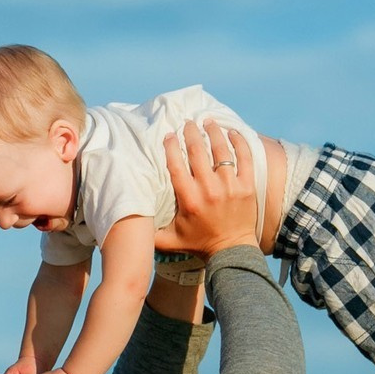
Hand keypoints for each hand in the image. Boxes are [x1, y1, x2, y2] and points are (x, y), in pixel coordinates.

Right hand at [155, 118, 258, 258]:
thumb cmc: (199, 244)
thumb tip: (127, 222)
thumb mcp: (169, 240)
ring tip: (207, 122)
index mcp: (188, 200)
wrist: (231, 251)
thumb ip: (148, 233)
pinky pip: (244, 157)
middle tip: (188, 123)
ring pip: (221, 150)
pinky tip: (232, 132)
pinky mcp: (247, 186)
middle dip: (191, 133)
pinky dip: (238, 142)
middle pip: (197, 152)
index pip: (176, 165)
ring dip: (213, 132)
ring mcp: (230, 186)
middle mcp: (208, 190)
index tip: (169, 135)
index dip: (171, 147)